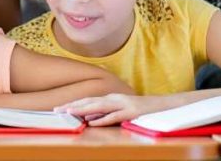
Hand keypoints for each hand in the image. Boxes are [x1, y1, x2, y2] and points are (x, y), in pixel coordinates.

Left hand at [55, 93, 175, 125]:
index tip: (58, 108)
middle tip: (56, 110)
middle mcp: (114, 98)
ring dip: (82, 109)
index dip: (72, 103)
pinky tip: (91, 122)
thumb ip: (105, 114)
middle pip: (89, 101)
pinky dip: (102, 119)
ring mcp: (123, 104)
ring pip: (99, 106)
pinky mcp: (132, 112)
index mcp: (111, 98)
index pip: (88, 100)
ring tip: (68, 113)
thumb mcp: (120, 111)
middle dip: (72, 105)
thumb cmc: (141, 110)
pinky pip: (114, 116)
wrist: (164, 106)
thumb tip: (89, 118)